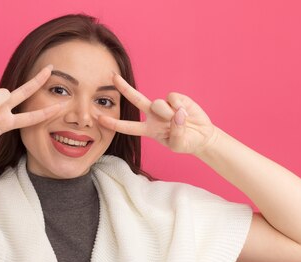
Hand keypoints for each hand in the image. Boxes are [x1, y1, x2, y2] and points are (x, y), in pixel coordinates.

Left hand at [98, 73, 218, 154]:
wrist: (202, 136)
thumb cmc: (186, 142)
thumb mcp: (178, 145)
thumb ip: (176, 133)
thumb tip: (176, 113)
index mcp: (148, 129)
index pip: (127, 127)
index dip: (113, 124)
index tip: (98, 119)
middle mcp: (153, 115)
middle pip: (135, 99)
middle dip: (124, 87)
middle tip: (112, 76)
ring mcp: (164, 105)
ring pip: (158, 104)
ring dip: (169, 114)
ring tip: (180, 121)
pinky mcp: (177, 98)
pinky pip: (173, 98)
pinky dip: (180, 106)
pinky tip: (186, 112)